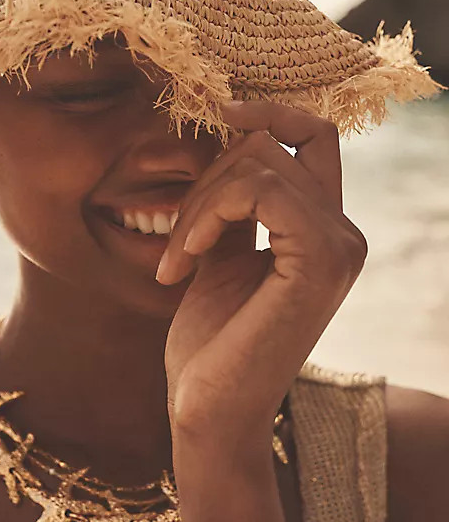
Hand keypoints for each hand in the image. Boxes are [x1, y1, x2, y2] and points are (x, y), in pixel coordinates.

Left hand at [158, 99, 367, 450]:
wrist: (208, 411)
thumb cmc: (211, 341)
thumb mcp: (220, 254)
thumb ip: (233, 202)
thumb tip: (222, 134)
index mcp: (324, 229)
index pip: (313, 134)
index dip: (266, 110)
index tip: (213, 113)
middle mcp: (345, 233)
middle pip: (271, 143)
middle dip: (206, 175)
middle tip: (175, 237)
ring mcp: (340, 247)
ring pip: (260, 161)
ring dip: (199, 200)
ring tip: (176, 255)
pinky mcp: (320, 262)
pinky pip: (260, 190)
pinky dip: (208, 213)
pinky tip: (186, 259)